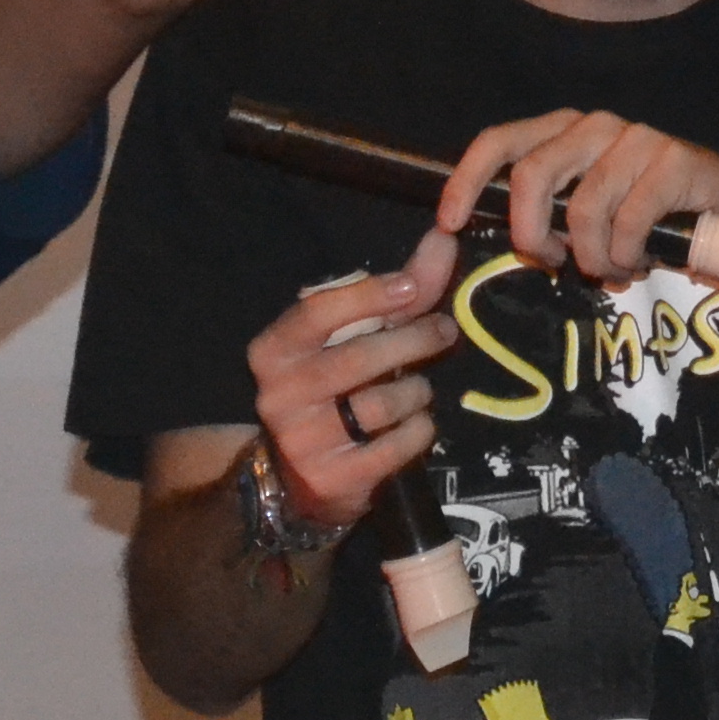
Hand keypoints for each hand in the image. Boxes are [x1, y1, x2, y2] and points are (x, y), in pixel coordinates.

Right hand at [242, 239, 460, 529]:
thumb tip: (444, 240)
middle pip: (357, 359)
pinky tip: (417, 424)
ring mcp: (304, 441)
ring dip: (416, 390)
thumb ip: (399, 292)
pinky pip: (395, 447)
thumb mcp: (352, 337)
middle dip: (411, 340)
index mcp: (274, 351)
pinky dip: (419, 430)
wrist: (299, 476)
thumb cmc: (332, 388)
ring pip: (380, 406)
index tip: (410, 287)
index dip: (366, 297)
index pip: (317, 313)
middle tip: (444, 330)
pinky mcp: (333, 479)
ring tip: (420, 388)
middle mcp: (280, 395)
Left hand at [449, 109, 718, 293]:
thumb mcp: (593, 212)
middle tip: (554, 263)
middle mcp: (597, 126)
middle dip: (531, 234)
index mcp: (567, 131)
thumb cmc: (654, 216)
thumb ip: (551, 214)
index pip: (500, 140)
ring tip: (611, 270)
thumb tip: (510, 238)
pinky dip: (625, 256)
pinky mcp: (674, 163)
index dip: (467, 180)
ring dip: (591, 257)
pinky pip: (627, 222)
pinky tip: (639, 262)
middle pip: (531, 176)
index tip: (449, 223)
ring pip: (582, 209)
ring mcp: (637, 140)